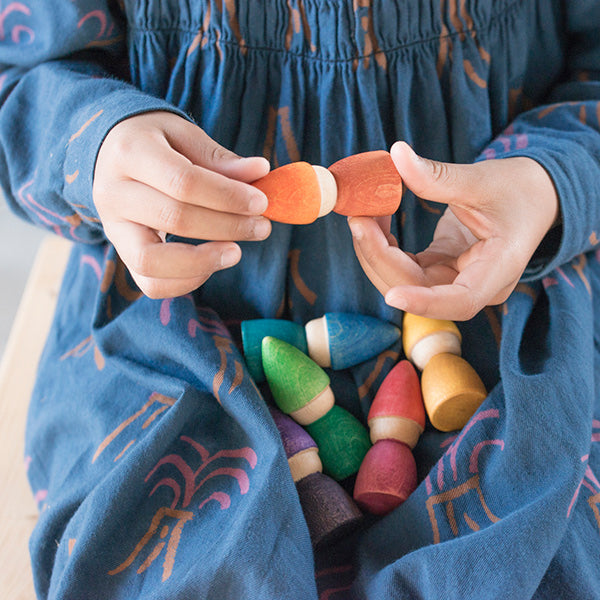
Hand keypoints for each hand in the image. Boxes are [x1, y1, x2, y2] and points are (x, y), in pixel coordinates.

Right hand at [93, 111, 270, 298]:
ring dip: (203, 262)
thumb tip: (261, 171)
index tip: (261, 202)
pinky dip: (185, 282)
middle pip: (175, 219)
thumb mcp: (185, 135)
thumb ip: (220, 159)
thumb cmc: (155, 141)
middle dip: (227, 226)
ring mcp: (112, 228)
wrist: (110, 153)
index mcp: (130, 153)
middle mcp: (112, 192)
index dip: (227, 196)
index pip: (183, 182)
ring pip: (152, 261)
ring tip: (236, 252)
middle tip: (261, 227)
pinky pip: (150, 283)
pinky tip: (212, 264)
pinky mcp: (121, 253)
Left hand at [348, 141, 558, 320]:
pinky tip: (374, 219)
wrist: (533, 195)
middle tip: (358, 218)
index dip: (425, 302)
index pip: (460, 301)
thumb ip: (437, 176)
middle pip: (420, 290)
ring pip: (405, 281)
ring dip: (376, 252)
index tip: (393, 296)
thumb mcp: (482, 180)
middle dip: (382, 258)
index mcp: (499, 270)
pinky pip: (404, 266)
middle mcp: (475, 284)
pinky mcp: (439, 268)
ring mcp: (454, 279)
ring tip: (362, 213)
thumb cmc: (519, 189)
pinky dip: (383, 246)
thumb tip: (396, 154)